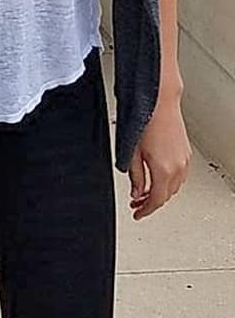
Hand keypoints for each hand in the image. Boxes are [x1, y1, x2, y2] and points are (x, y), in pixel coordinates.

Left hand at [129, 97, 190, 219]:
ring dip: (160, 193)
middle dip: (151, 203)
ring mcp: (184, 160)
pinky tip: (156, 179)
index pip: (156, 200)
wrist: (159, 103)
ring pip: (174, 187)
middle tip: (136, 204)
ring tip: (144, 192)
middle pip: (166, 195)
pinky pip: (178, 176)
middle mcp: (178, 167)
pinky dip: (167, 183)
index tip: (137, 214)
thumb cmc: (143, 122)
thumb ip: (136, 177)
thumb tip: (137, 193)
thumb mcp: (131, 153)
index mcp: (163, 170)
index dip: (145, 210)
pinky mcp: (185, 153)